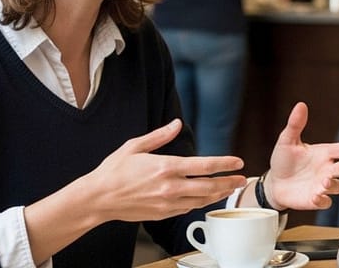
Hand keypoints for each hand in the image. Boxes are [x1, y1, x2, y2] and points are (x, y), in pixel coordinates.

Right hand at [85, 119, 247, 221]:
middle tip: (241, 179)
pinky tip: (206, 198)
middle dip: (228, 182)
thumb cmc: (113, 171)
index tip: (238, 162)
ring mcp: (167, 203)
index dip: (224, 164)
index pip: (204, 165)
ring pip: (201, 200)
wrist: (97, 199)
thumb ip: (159, 135)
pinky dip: (200, 203)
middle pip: (209, 186)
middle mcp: (170, 187)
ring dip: (218, 195)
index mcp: (166, 166)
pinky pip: (187, 209)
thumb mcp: (135, 146)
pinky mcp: (162, 214)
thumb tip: (177, 123)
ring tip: (229, 189)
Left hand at [264, 102, 338, 209]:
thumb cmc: (284, 160)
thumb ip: (295, 124)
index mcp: (324, 153)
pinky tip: (316, 196)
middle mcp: (327, 169)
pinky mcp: (315, 200)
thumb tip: (300, 105)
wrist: (274, 183)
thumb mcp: (287, 141)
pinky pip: (325, 203)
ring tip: (324, 182)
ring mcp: (323, 185)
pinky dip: (323, 200)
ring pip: (338, 187)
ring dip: (333, 185)